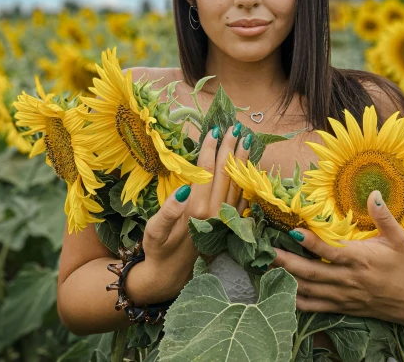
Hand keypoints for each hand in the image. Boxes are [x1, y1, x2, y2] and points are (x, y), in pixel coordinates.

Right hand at [128, 124, 250, 302]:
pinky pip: (243, 199)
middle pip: (226, 173)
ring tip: (247, 141)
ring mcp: (225, 219)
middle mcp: (215, 213)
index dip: (210, 149)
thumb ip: (169, 210)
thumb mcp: (155, 230)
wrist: (170, 276)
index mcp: (196, 210)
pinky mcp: (229, 226)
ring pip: (237, 184)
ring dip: (242, 161)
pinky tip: (249, 169)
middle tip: (236, 127)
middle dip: (231, 148)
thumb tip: (183, 189)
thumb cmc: (158, 249)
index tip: (214, 130)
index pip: (206, 171)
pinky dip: (246, 181)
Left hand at [270, 189, 403, 327]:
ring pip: (309, 290)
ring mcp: (341, 295)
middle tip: (267, 251)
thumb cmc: (399, 264)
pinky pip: (313, 307)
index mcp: (359, 260)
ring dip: (286, 279)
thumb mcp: (397, 238)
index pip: (331, 252)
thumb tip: (374, 193)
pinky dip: (295, 301)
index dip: (312, 243)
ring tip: (265, 267)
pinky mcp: (339, 307)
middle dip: (288, 262)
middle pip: (313, 272)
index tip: (293, 231)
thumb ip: (384, 216)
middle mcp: (347, 279)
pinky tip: (278, 291)